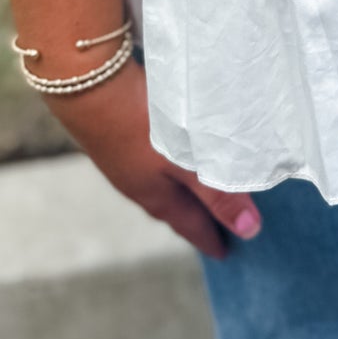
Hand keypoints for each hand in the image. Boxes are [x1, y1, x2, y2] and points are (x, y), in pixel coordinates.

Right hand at [42, 58, 261, 259]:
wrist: (87, 84)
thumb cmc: (144, 125)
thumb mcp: (186, 162)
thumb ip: (216, 191)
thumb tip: (250, 231)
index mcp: (156, 196)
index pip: (189, 225)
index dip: (209, 238)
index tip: (225, 254)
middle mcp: (138, 183)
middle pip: (173, 207)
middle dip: (195, 218)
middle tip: (216, 226)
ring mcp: (124, 160)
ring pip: (160, 184)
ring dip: (181, 191)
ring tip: (199, 191)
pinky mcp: (118, 136)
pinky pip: (151, 163)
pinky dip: (169, 167)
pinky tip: (173, 153)